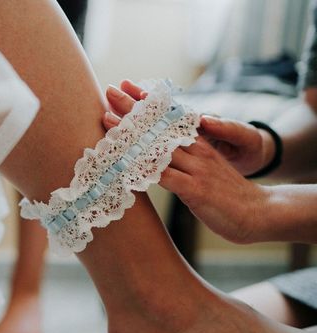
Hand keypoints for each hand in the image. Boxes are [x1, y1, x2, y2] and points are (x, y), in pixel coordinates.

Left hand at [102, 80, 267, 243]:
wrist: (258, 213)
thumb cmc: (227, 195)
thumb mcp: (204, 170)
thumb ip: (184, 160)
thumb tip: (158, 159)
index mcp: (199, 144)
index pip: (170, 117)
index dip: (148, 102)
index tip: (127, 87)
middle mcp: (196, 151)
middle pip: (159, 124)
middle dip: (133, 108)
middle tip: (110, 90)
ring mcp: (196, 168)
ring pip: (157, 145)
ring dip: (130, 132)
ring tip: (107, 118)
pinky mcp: (195, 189)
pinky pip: (164, 176)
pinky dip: (143, 169)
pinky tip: (123, 163)